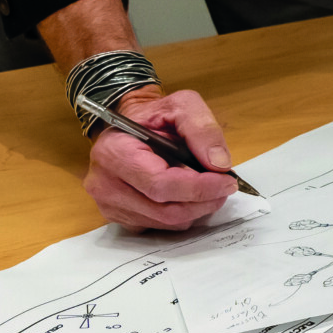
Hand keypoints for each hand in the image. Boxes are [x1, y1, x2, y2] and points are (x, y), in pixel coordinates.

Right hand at [83, 87, 237, 232]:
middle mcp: (105, 184)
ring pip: (166, 223)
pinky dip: (181, 216)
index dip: (198, 187)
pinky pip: (160, 228)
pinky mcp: (120, 219)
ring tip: (208, 189)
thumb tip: (219, 163)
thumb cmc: (152, 117)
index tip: (226, 181)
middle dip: (203, 202)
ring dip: (195, 210)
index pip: (160, 184)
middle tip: (225, 188)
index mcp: (114, 153)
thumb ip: (202, 128)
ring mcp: (110, 206)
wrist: (128, 127)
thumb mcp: (180, 105)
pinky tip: (188, 197)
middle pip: (165, 210)